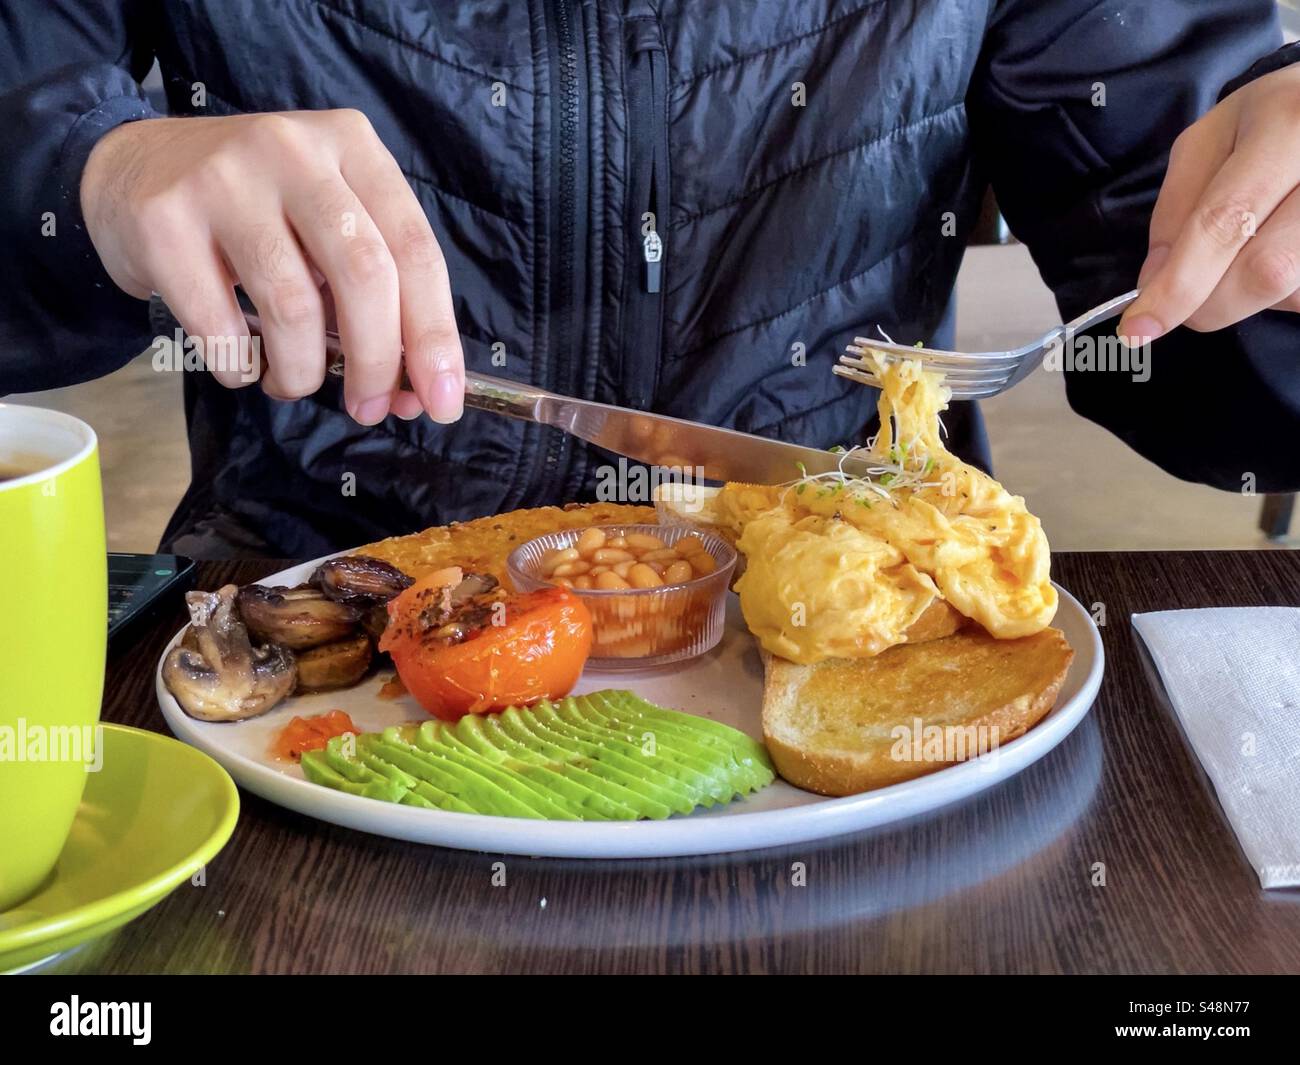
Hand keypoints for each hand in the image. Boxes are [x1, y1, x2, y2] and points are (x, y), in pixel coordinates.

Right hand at [80, 111, 463, 423]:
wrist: (133, 173)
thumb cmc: (256, 214)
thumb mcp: (325, 226)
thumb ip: (376, 295)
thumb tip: (415, 391)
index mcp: (352, 146)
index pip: (415, 249)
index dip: (434, 334)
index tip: (443, 400)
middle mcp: (293, 150)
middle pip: (365, 274)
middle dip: (377, 361)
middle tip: (371, 408)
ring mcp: (224, 178)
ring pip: (294, 306)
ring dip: (302, 372)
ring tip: (292, 381)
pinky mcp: (164, 219)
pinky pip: (221, 327)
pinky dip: (241, 368)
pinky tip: (242, 363)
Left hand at [1119, 63, 1299, 345]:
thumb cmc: (1276, 118)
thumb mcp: (1211, 139)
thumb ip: (1177, 206)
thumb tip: (1154, 281)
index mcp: (1287, 128)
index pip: (1224, 222)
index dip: (1178, 285)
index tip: (1139, 328)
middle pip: (1266, 271)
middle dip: (1209, 303)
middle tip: (1185, 301)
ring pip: (1292, 292)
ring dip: (1250, 294)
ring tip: (1252, 245)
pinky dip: (1283, 290)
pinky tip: (1279, 249)